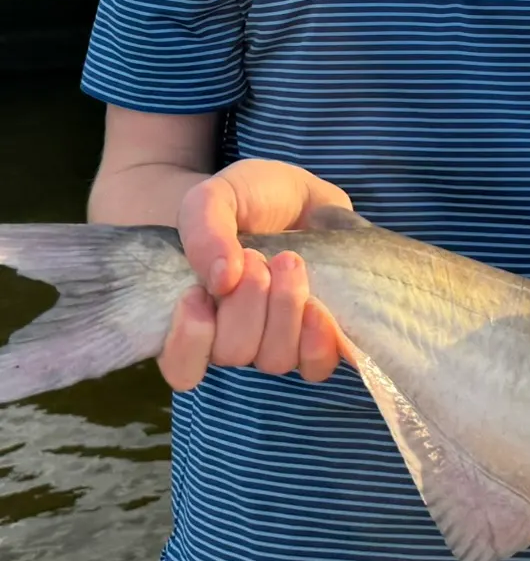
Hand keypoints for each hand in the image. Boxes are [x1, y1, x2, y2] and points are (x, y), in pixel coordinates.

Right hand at [158, 158, 350, 391]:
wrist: (300, 193)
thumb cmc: (248, 197)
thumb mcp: (216, 197)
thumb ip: (204, 228)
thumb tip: (220, 279)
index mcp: (196, 313)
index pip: (180, 367)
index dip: (188, 340)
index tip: (198, 293)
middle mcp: (234, 335)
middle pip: (233, 353)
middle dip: (247, 303)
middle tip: (259, 257)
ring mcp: (277, 338)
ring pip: (275, 359)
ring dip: (283, 309)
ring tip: (290, 262)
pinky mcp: (316, 335)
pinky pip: (317, 365)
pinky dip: (318, 340)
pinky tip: (318, 306)